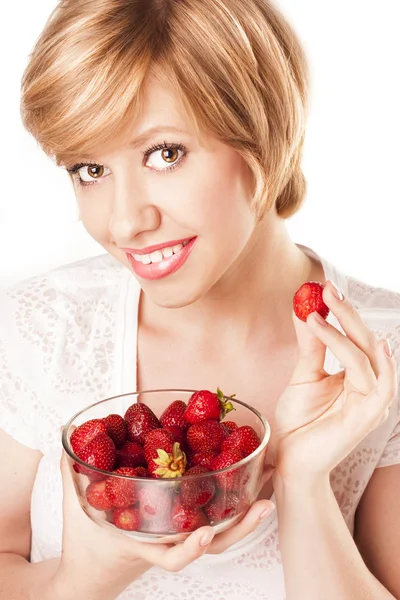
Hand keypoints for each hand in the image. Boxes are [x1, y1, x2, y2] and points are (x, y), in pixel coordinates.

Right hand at [55, 450, 274, 597]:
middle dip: (240, 527)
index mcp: (143, 545)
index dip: (190, 546)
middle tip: (263, 505)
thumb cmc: (86, 544)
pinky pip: (209, 517)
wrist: (92, 573)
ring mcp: (177, 537)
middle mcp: (167, 543)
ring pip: (218, 533)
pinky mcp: (181, 527)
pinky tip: (245, 481)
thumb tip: (70, 438)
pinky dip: (230, 503)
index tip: (205, 532)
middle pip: (211, 544)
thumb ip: (73, 472)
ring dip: (244, 515)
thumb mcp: (77, 508)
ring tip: (267, 490)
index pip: (171, 555)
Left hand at [268, 280, 397, 482]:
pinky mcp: (370, 415)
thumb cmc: (298, 421)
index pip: (355, 337)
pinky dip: (365, 359)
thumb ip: (311, 344)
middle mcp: (370, 385)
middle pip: (365, 341)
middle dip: (347, 313)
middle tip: (327, 289)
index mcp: (357, 376)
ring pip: (366, 356)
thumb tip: (304, 307)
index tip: (325, 287)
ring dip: (345, 331)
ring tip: (319, 311)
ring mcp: (373, 401)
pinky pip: (369, 379)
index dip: (343, 312)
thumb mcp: (304, 375)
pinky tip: (359, 340)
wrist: (290, 459)